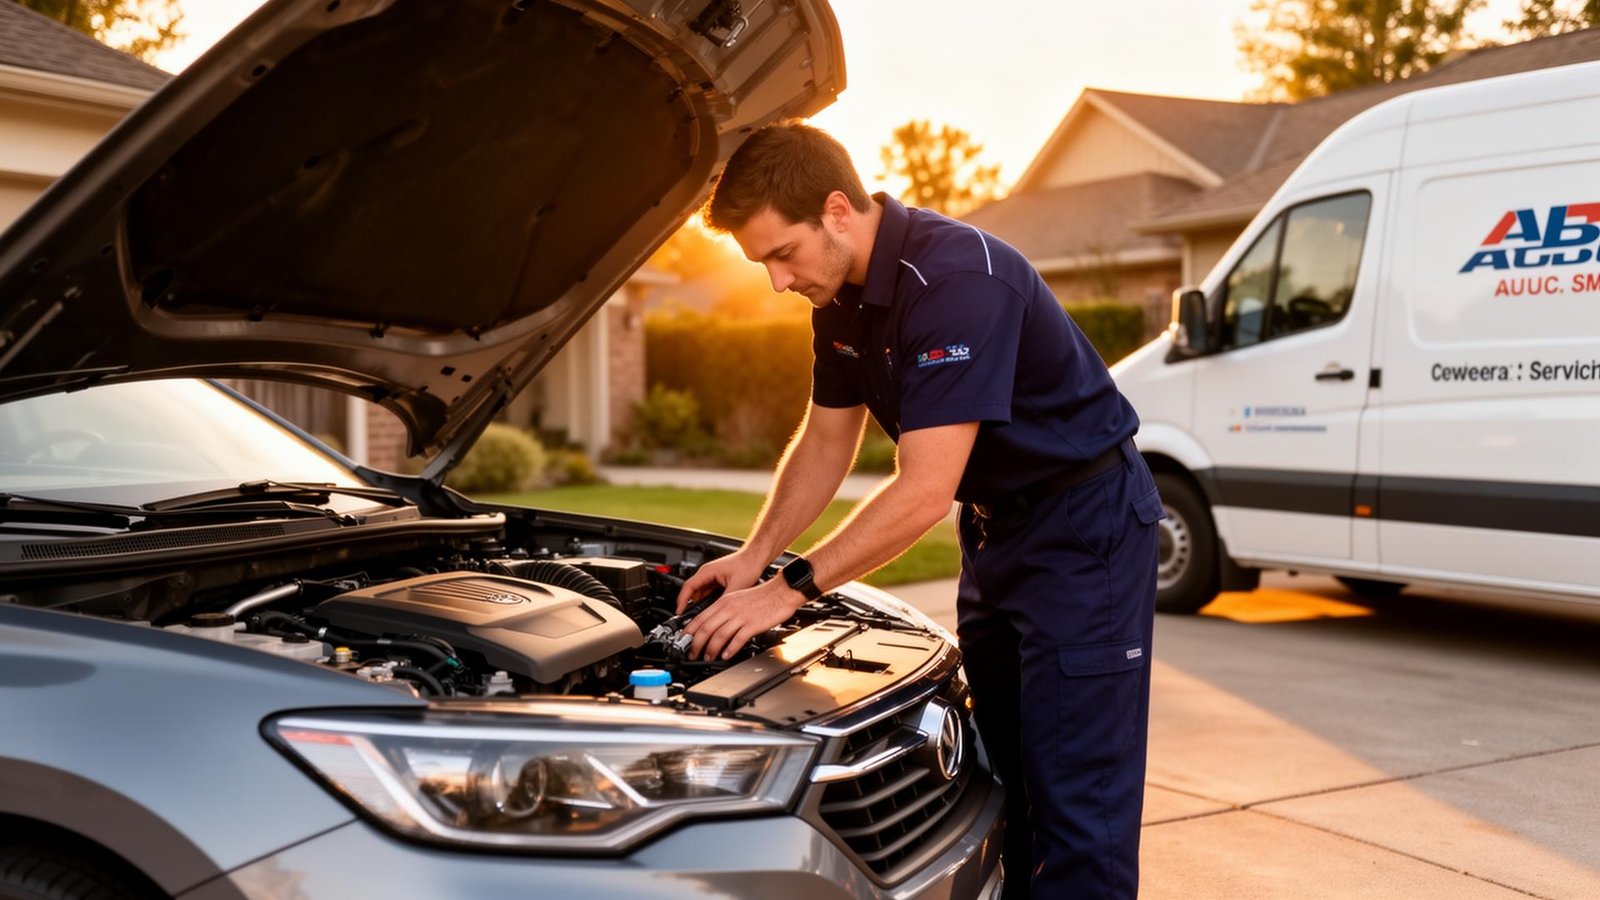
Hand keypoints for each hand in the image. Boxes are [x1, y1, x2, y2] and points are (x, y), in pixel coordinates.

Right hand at [676, 550, 766, 614]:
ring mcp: (712, 577)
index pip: (688, 587)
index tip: (679, 612)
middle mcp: (707, 573)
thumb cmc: (748, 564)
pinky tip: (713, 610)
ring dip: (701, 605)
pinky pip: (709, 593)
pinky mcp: (718, 581)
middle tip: (691, 619)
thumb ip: (725, 601)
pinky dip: (708, 602)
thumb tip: (718, 613)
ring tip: (702, 617)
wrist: (757, 557)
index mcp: (707, 572)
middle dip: (691, 606)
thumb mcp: (736, 586)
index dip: (682, 601)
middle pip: (693, 592)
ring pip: (701, 594)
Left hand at [683, 578, 804, 659]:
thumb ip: (725, 610)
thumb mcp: (737, 598)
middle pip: (706, 628)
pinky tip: (726, 655)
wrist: (781, 591)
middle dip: (696, 644)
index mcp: (724, 601)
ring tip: (707, 657)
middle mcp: (730, 608)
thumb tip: (714, 624)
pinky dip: (730, 649)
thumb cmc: (762, 596)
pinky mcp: (753, 624)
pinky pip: (737, 638)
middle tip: (692, 654)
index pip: (700, 617)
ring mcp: (741, 616)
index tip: (684, 641)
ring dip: (711, 649)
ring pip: (719, 634)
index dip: (689, 631)